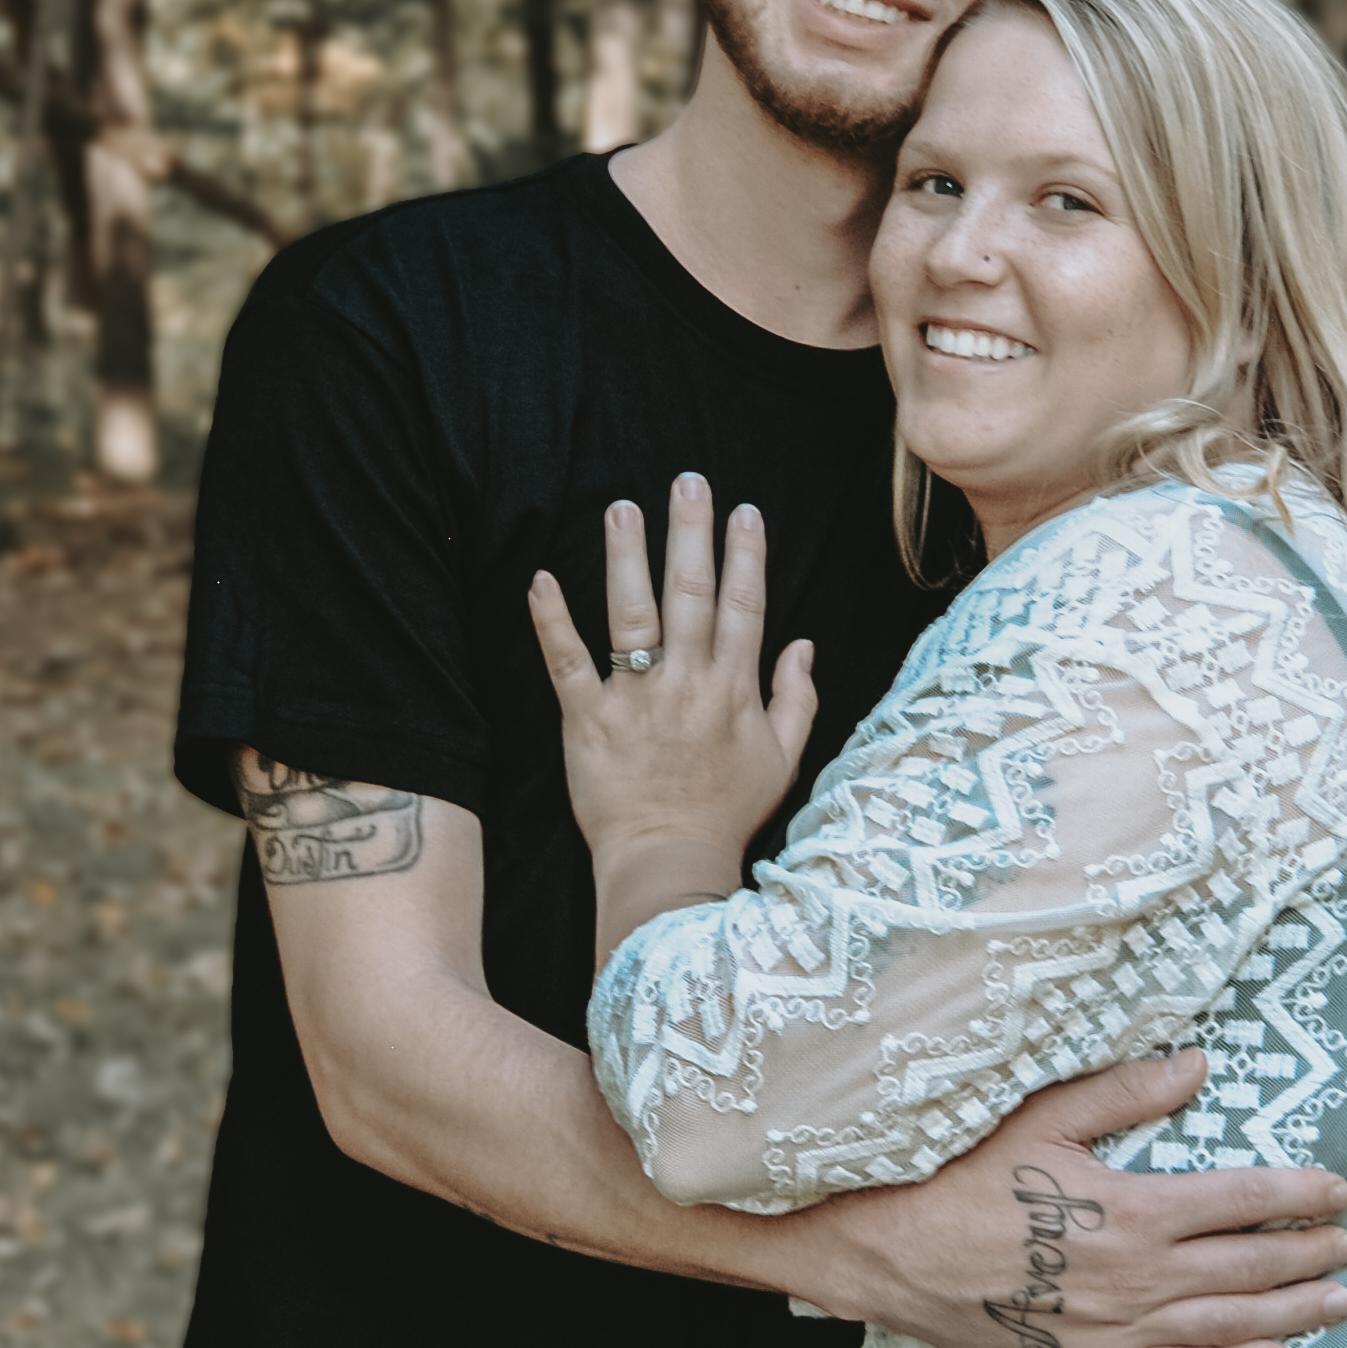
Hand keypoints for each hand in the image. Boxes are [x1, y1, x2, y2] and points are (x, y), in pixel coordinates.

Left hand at [531, 475, 817, 933]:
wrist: (669, 866)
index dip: (746, 555)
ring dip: (627, 558)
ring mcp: (636, 700)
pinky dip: (552, 620)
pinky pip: (567, 662)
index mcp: (735, 690)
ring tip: (621, 508)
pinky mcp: (587, 720)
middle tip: (687, 481)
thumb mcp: (783, 760)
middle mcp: (688, 684)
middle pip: (691, 594)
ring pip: (632, 616)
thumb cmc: (726, 815)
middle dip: (691, 533)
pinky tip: (541, 577)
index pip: (744, 606)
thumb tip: (805, 644)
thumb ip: (797, 698)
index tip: (744, 510)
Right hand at [789, 1048, 1346, 1347]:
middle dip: (1307, 1255)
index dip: (1299, 1196)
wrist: (887, 1256)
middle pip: (1249, 1268)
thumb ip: (1124, 1092)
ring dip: (1291, 1314)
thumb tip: (1198, 1065)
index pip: (1242, 1202)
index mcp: (1134, 1210)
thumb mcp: (1040, 1117)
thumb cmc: (958, 1177)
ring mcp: (1118, 1333)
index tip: (1339, 1190)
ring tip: (1337, 1304)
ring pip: (1228, 1326)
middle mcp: (1139, 1279)